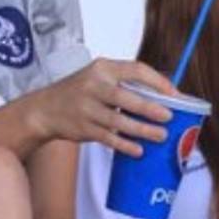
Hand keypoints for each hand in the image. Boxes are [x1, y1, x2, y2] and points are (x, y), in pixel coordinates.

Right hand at [28, 59, 178, 156]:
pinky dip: (125, 145)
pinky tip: (138, 150)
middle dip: (151, 108)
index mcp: (102, 68)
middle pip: (127, 97)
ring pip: (119, 121)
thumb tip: (161, 96)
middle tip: (169, 117)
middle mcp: (93, 86)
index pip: (136, 70)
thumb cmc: (77, 92)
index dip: (158, 82)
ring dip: (142, 130)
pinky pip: (109, 138)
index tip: (174, 94)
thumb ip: (123, 83)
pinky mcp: (83, 128)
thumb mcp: (97, 77)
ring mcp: (86, 108)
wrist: (44, 109)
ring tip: (160, 135)